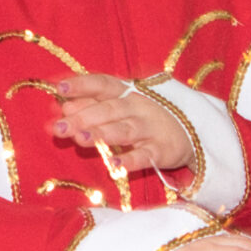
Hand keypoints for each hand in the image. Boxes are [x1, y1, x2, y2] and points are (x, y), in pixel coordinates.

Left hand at [48, 74, 192, 171]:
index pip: (102, 84)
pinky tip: (113, 166)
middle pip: (109, 109)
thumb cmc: (144, 117)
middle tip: (59, 127)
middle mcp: (138, 107)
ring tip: (80, 139)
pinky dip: (130, 161)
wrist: (191, 131)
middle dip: (83, 117)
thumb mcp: (120, 106)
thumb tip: (63, 106)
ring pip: (124, 130)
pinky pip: (145, 156)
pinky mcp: (162, 151)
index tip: (60, 88)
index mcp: (126, 92)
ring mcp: (151, 129)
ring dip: (102, 134)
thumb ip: (92, 105)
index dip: (82, 84)